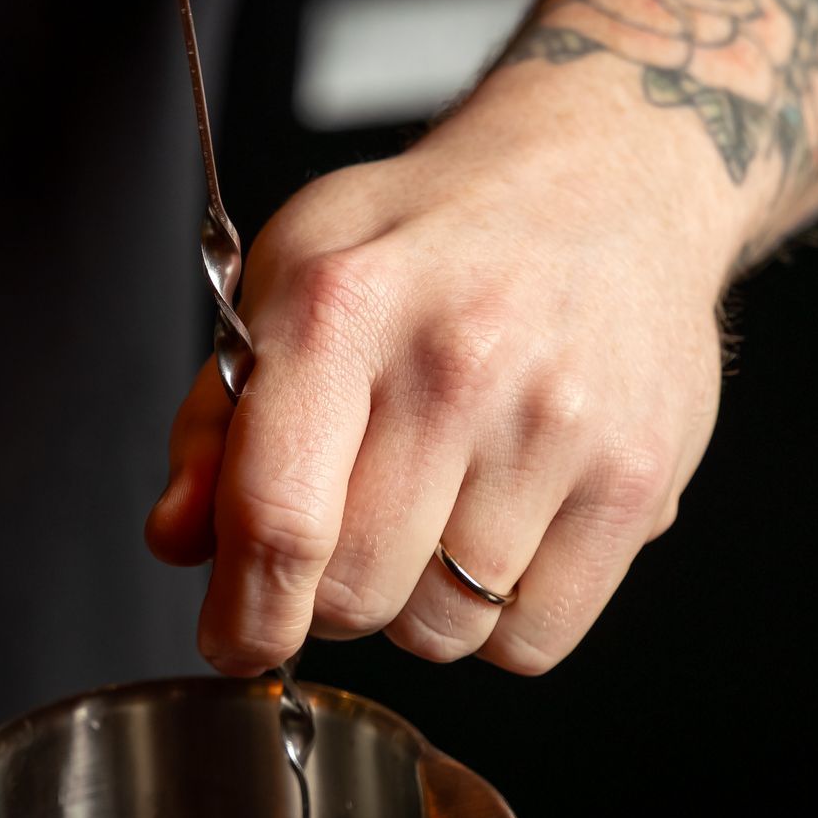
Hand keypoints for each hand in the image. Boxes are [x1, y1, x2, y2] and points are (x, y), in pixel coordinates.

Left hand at [146, 65, 744, 675]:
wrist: (609, 177)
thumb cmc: (436, 238)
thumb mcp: (295, 278)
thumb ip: (220, 418)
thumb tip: (181, 539)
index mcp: (346, 308)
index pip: (279, 518)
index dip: (246, 613)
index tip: (236, 639)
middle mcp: (459, 364)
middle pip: (358, 593)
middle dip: (331, 597)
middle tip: (351, 538)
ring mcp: (560, 426)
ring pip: (444, 629)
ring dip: (419, 608)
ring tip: (437, 518)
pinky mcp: (636, 480)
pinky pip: (533, 640)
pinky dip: (502, 624)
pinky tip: (503, 540)